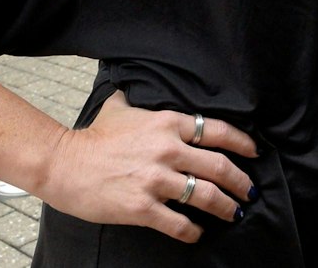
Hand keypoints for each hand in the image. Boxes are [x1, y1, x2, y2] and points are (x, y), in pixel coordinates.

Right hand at [35, 92, 260, 242]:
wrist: (63, 164)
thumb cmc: (93, 137)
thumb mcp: (121, 107)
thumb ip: (141, 100)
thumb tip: (141, 85)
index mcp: (168, 123)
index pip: (218, 131)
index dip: (243, 143)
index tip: (254, 153)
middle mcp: (168, 150)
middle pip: (220, 167)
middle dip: (242, 183)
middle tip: (250, 192)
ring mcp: (156, 180)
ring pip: (206, 196)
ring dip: (226, 208)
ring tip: (234, 213)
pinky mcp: (142, 207)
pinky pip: (179, 223)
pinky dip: (193, 231)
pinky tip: (197, 233)